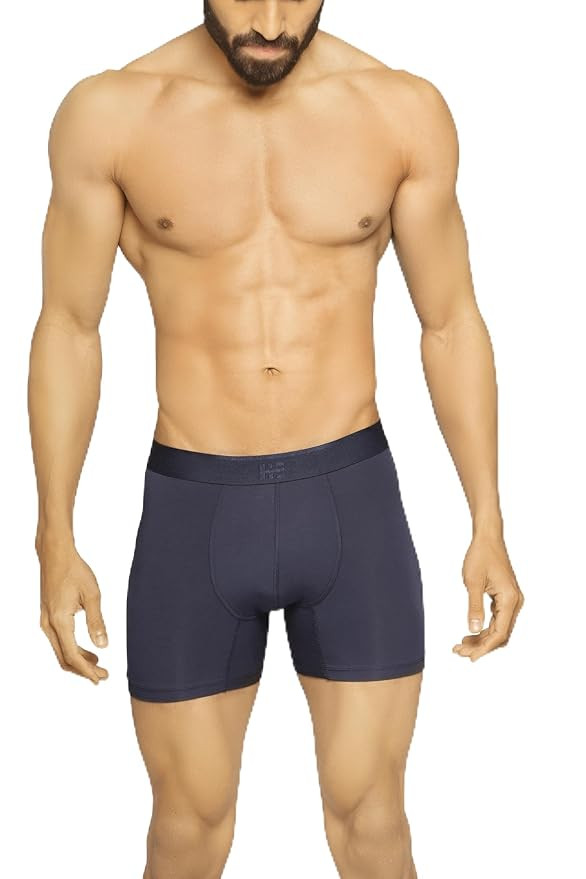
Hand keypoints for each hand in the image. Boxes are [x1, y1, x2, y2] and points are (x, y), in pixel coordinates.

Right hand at [38, 540, 108, 684]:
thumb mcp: (92, 594)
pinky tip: (87, 650)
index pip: (72, 656)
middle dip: (84, 671)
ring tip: (98, 664)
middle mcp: (48, 624)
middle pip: (64, 659)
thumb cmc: (75, 570)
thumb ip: (97, 621)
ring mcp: (45, 622)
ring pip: (60, 651)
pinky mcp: (47, 617)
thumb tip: (103, 646)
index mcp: (59, 620)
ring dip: (78, 662)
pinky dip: (72, 650)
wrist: (56, 555)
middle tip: (103, 675)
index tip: (101, 677)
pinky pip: (58, 641)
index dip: (87, 670)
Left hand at [452, 532, 523, 661]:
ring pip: (498, 629)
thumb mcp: (472, 582)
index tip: (469, 657)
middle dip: (480, 646)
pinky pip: (497, 620)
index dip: (484, 648)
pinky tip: (469, 633)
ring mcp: (512, 600)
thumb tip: (473, 630)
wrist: (488, 538)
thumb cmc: (480, 556)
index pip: (499, 633)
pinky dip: (484, 629)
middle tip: (458, 651)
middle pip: (500, 635)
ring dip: (481, 639)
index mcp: (510, 599)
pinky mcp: (505, 598)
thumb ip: (474, 607)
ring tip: (460, 645)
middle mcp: (515, 602)